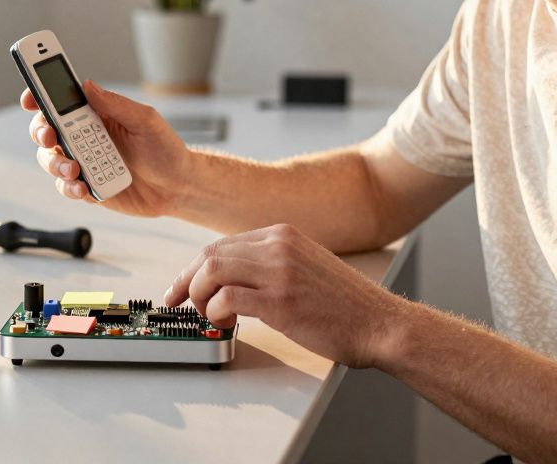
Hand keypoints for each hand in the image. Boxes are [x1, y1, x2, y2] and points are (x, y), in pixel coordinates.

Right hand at [21, 80, 191, 216]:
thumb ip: (116, 104)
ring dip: (55, 163)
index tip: (30, 98)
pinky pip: (65, 186)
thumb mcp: (145, 120)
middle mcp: (84, 136)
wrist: (177, 187)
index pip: (60, 100)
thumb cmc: (165, 149)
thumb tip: (87, 85)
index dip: (39, 95)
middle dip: (39, 131)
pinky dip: (68, 187)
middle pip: (45, 129)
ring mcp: (83, 162)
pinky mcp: (86, 186)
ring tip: (74, 168)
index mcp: (95, 114)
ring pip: (50, 159)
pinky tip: (83, 187)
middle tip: (49, 136)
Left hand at [164, 224, 407, 368]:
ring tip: (207, 316)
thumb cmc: (344, 305)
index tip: (180, 287)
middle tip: (176, 304)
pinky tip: (224, 323)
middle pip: (209, 255)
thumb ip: (270, 263)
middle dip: (184, 281)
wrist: (380, 323)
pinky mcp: (280, 301)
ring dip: (197, 297)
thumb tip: (228, 279)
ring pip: (211, 271)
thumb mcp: (304, 265)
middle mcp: (278, 246)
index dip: (193, 268)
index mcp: (281, 234)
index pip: (221, 245)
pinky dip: (214, 312)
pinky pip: (226, 298)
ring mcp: (279, 271)